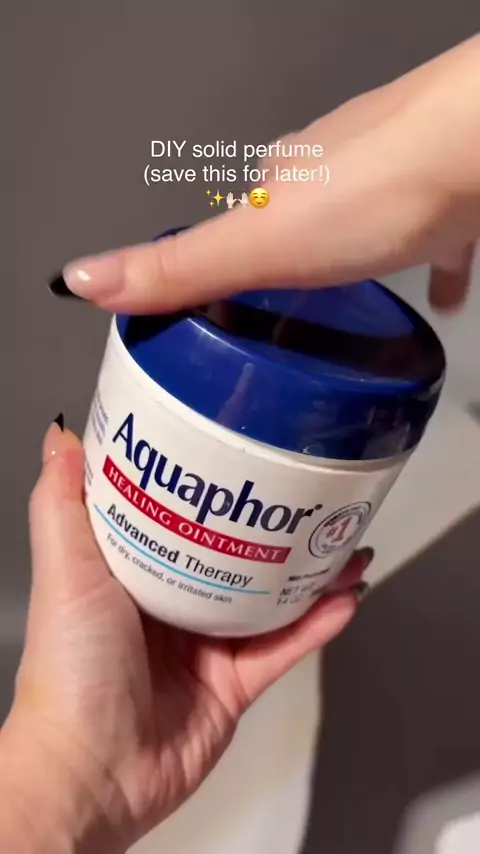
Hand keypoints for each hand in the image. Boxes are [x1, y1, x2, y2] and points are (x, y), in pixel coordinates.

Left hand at [0, 421, 371, 851]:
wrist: (93, 769)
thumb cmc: (70, 668)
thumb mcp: (67, 571)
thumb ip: (62, 505)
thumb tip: (60, 437)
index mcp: (133, 573)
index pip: (178, 517)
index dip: (209, 488)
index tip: (240, 454)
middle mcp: (172, 605)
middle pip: (234, 555)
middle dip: (272, 527)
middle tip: (310, 496)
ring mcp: (207, 646)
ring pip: (269, 599)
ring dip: (310, 573)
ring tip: (346, 543)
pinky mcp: (236, 684)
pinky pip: (284, 647)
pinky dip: (316, 624)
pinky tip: (345, 597)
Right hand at [58, 36, 479, 314]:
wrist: (475, 149)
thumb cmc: (373, 191)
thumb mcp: (255, 246)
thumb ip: (178, 269)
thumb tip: (83, 277)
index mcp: (279, 185)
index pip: (233, 222)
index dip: (219, 259)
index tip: (215, 297)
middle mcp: (333, 174)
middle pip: (297, 222)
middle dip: (285, 261)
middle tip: (281, 311)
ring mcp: (394, 182)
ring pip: (363, 226)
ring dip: (350, 262)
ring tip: (345, 312)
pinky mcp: (448, 202)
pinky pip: (435, 242)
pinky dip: (435, 269)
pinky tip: (439, 298)